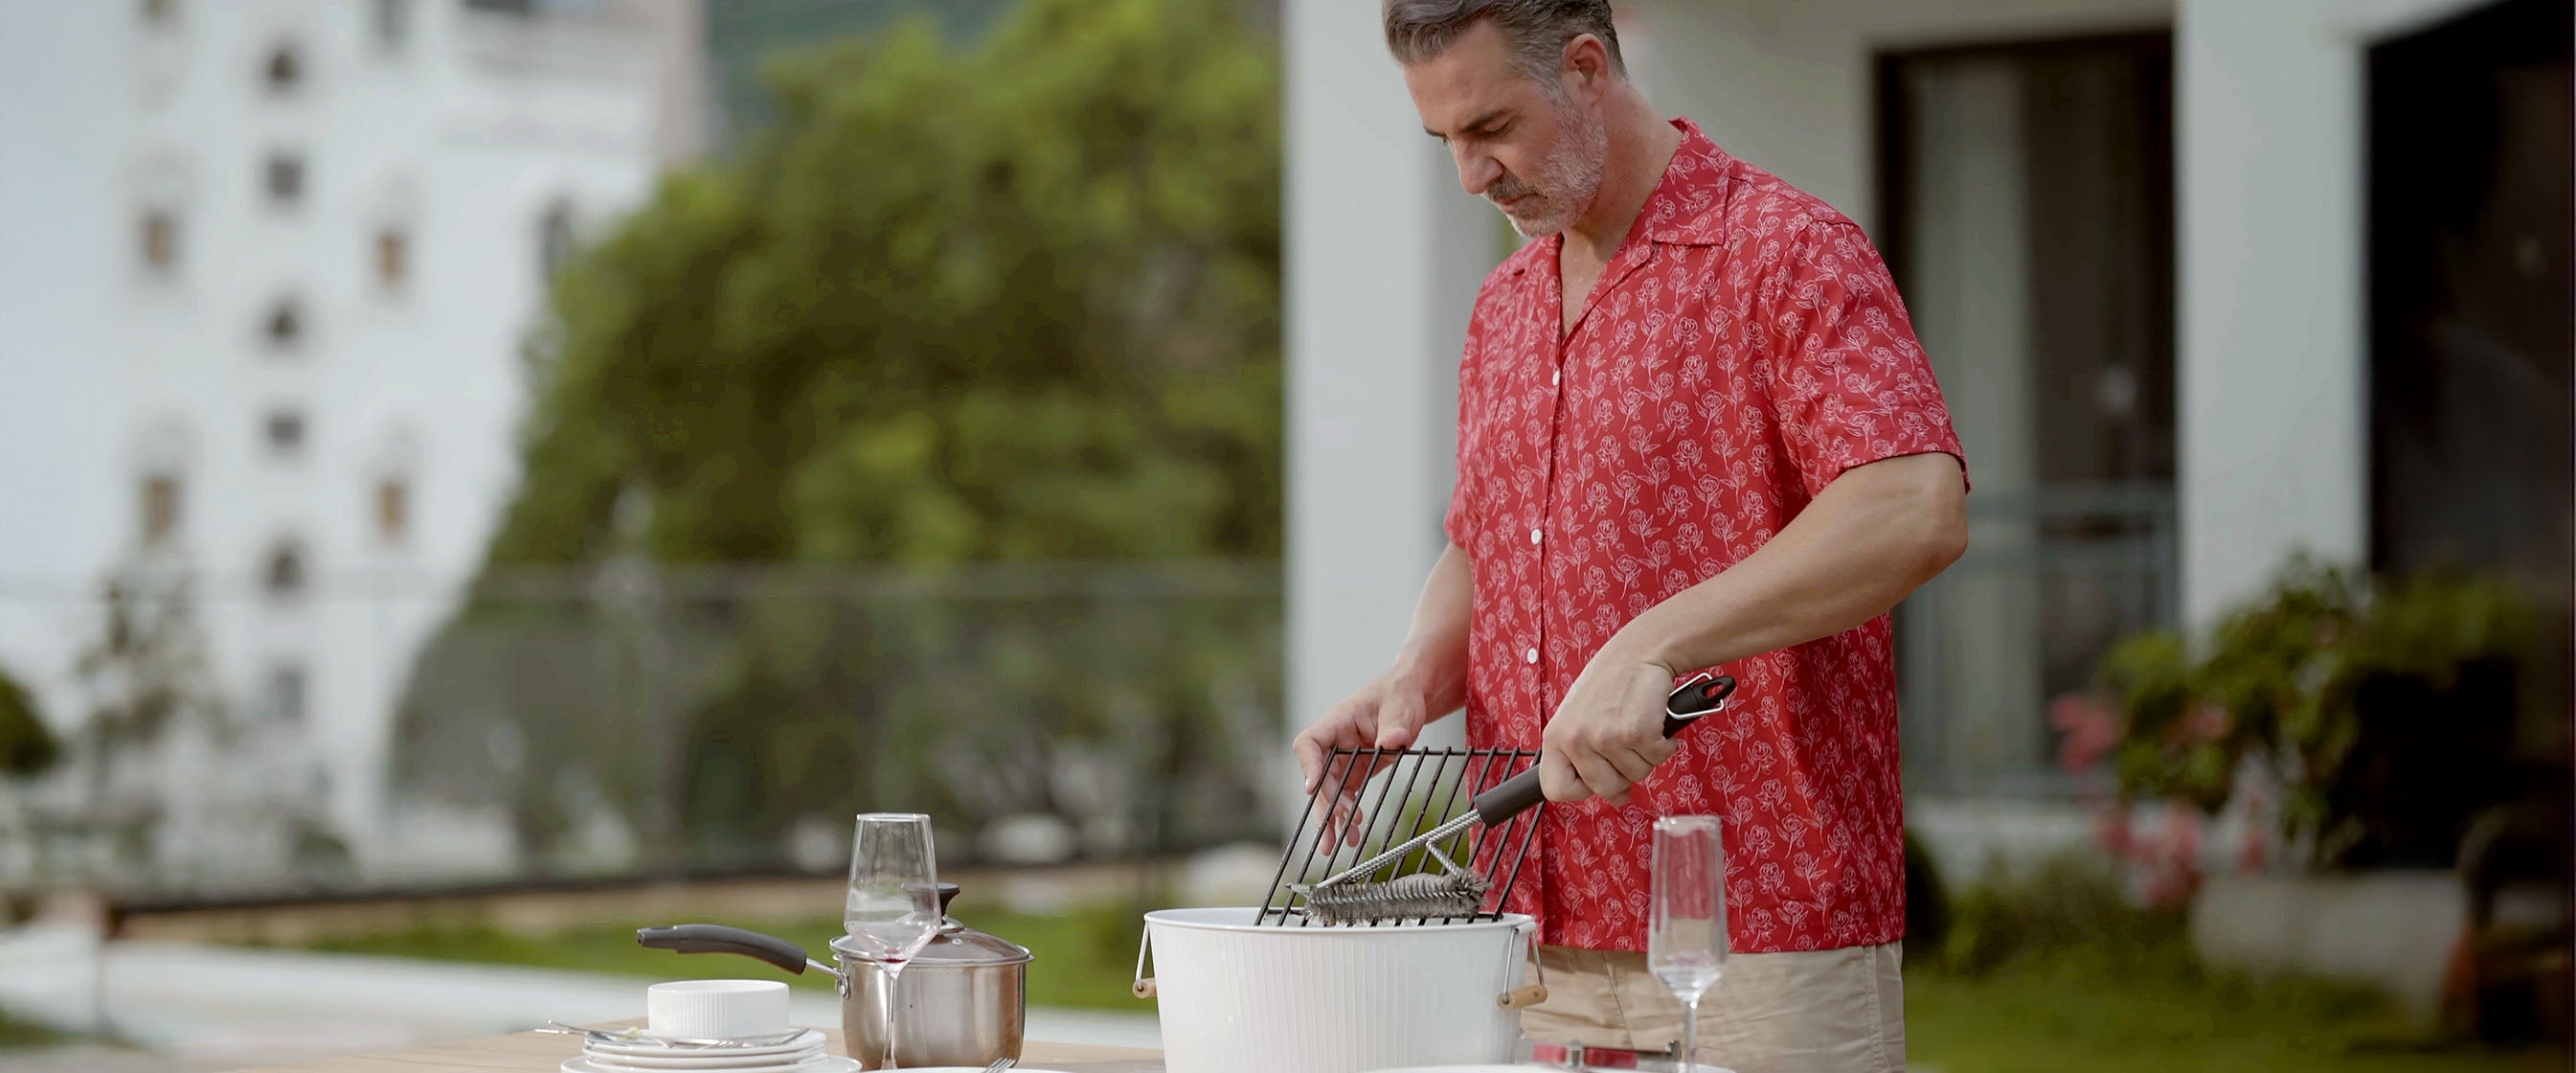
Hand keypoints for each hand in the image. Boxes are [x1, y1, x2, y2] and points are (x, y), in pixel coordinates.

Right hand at [1292, 663, 1440, 846]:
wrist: (1410, 696)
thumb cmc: (1399, 694)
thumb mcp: (1400, 706)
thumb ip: (1395, 723)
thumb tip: (1393, 740)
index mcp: (1337, 721)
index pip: (1309, 743)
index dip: (1308, 765)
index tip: (1313, 786)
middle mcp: (1334, 743)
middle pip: (1320, 777)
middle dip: (1324, 805)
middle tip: (1330, 830)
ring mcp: (1343, 759)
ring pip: (1330, 793)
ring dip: (1332, 819)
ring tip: (1336, 845)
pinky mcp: (1355, 771)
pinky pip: (1347, 796)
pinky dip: (1348, 815)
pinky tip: (1352, 834)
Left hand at [1539, 652, 1680, 805]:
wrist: (1638, 651)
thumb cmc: (1611, 684)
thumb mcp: (1582, 719)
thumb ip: (1588, 759)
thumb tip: (1617, 798)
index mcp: (1555, 737)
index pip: (1556, 790)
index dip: (1581, 790)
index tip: (1596, 777)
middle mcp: (1576, 739)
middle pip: (1605, 789)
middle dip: (1624, 774)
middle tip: (1627, 744)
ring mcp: (1605, 737)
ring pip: (1636, 775)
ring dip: (1646, 755)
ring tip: (1638, 725)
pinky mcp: (1636, 732)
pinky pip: (1658, 758)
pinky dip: (1664, 744)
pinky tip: (1654, 721)